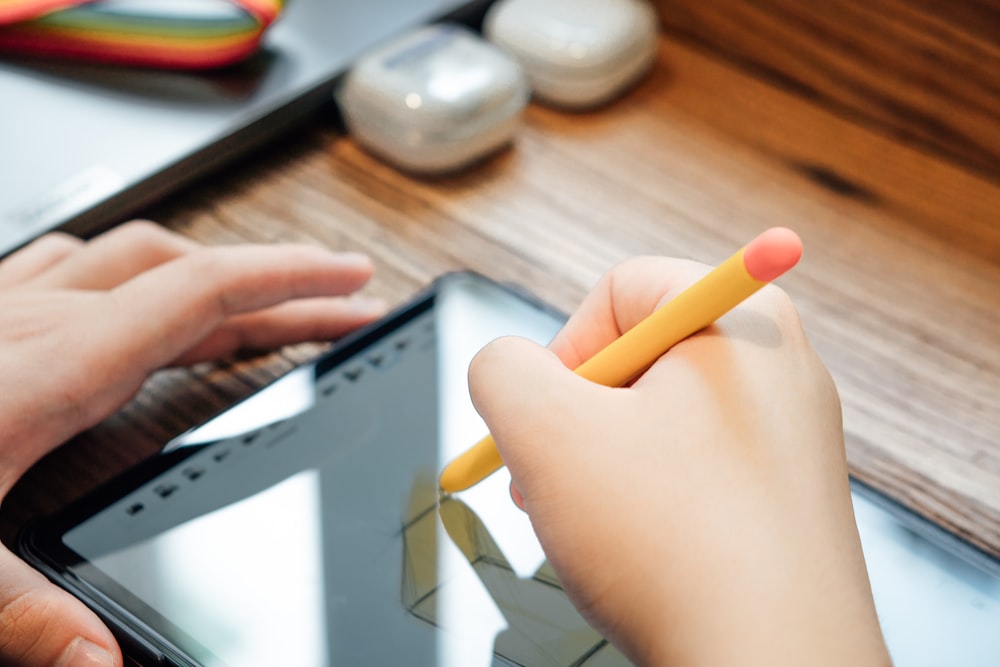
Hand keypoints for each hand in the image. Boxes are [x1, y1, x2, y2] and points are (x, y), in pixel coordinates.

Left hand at [0, 221, 383, 666]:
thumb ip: (29, 620)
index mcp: (49, 367)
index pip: (200, 294)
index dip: (290, 280)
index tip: (352, 282)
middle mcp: (34, 320)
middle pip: (190, 275)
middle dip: (281, 287)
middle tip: (343, 309)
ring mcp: (3, 308)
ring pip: (136, 259)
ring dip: (214, 274)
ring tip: (265, 304)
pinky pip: (79, 267)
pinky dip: (138, 275)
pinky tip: (141, 299)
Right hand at [468, 257, 890, 666]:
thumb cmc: (675, 546)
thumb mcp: (545, 432)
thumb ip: (500, 369)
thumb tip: (506, 367)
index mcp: (740, 320)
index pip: (619, 292)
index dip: (561, 352)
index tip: (545, 422)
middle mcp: (779, 366)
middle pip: (638, 358)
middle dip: (576, 419)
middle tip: (550, 479)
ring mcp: (790, 434)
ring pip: (660, 421)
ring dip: (602, 465)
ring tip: (589, 524)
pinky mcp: (787, 495)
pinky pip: (694, 470)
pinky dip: (649, 500)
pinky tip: (637, 549)